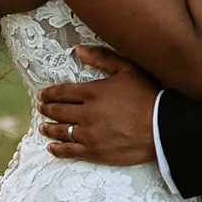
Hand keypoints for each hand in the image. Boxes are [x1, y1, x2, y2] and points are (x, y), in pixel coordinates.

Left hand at [36, 47, 158, 165]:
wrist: (161, 126)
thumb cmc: (148, 95)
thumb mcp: (128, 69)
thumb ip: (102, 58)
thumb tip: (78, 50)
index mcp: (93, 92)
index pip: (63, 92)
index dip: (50, 93)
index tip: (42, 94)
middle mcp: (87, 113)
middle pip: (59, 111)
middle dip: (47, 108)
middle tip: (40, 108)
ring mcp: (89, 134)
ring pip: (61, 131)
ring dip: (49, 128)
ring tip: (42, 126)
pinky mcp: (95, 151)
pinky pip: (70, 151)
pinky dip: (58, 149)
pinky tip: (52, 147)